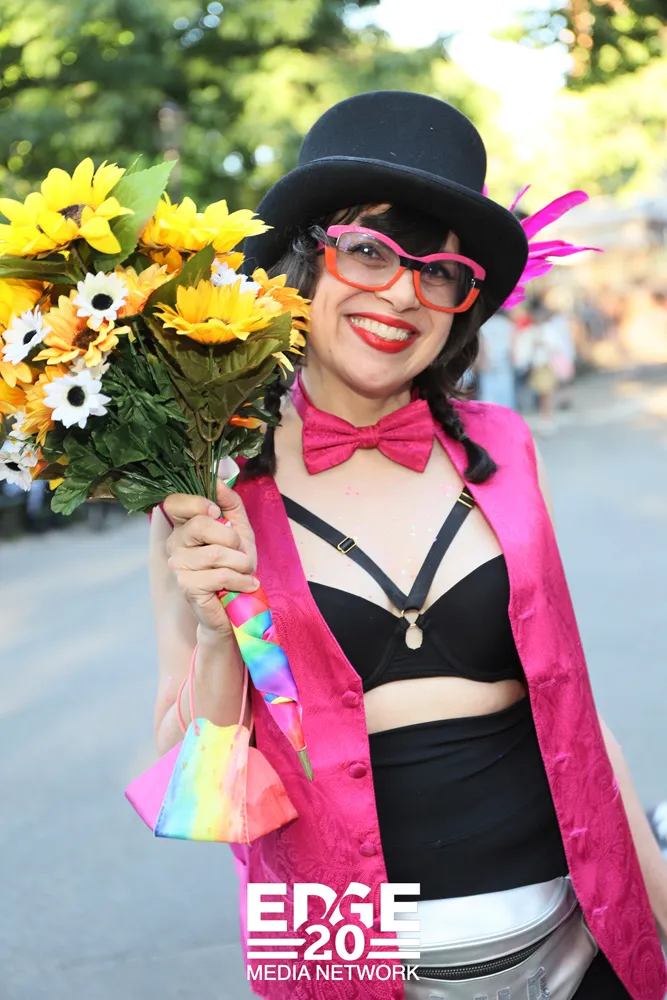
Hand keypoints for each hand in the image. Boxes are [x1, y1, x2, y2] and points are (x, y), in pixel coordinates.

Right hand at [162, 480, 257, 637]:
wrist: (236, 605)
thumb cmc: (235, 566)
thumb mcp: (239, 529)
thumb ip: (230, 504)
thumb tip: (218, 479)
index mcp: (184, 526)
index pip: (173, 502)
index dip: (196, 502)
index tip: (218, 512)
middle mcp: (174, 543)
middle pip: (199, 525)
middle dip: (232, 538)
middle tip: (241, 551)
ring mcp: (177, 565)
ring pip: (215, 554)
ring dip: (241, 563)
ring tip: (246, 571)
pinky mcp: (187, 586)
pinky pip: (220, 575)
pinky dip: (241, 580)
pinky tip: (246, 584)